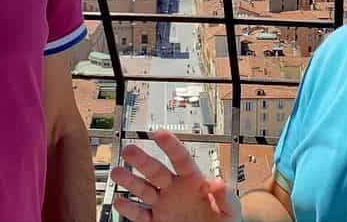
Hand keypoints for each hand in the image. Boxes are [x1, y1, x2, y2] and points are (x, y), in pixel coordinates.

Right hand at [109, 131, 240, 221]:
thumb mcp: (230, 212)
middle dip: (142, 160)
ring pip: (143, 190)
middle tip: (129, 149)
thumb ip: (226, 198)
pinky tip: (120, 201)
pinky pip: (140, 215)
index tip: (159, 134)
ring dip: (130, 181)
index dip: (170, 146)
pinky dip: (129, 209)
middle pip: (156, 171)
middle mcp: (174, 190)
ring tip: (117, 172)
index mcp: (194, 182)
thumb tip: (218, 184)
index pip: (181, 160)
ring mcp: (163, 205)